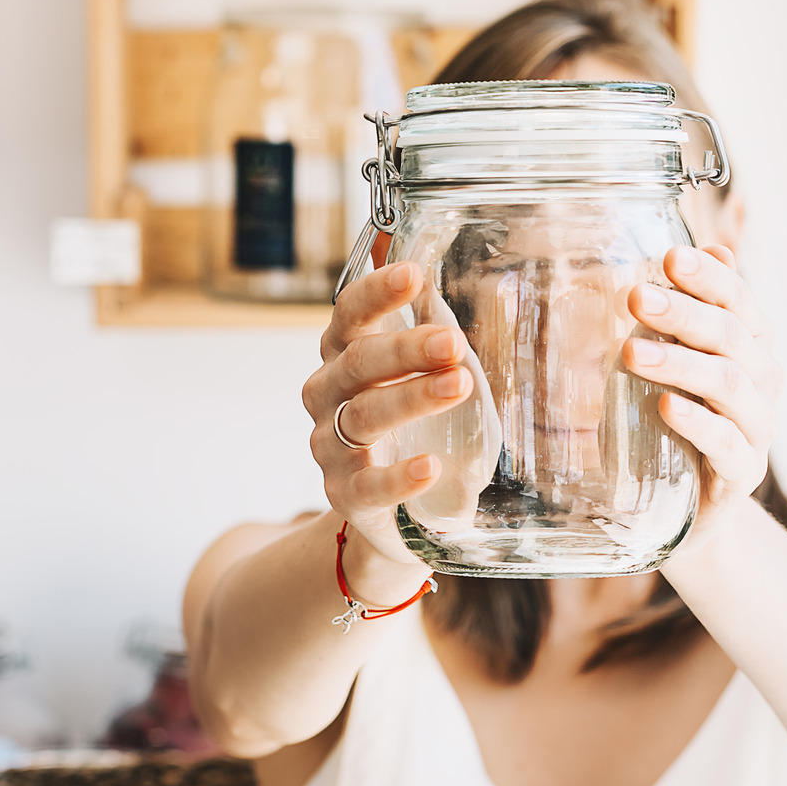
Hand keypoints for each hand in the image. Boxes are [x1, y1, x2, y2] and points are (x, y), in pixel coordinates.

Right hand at [303, 261, 475, 565]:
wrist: (396, 513)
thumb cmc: (414, 428)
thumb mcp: (421, 376)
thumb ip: (429, 331)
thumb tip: (441, 272)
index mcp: (342, 356)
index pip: (348, 316)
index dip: (376, 293)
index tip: (414, 274)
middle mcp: (326, 395)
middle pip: (358, 362)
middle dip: (406, 348)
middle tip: (453, 342)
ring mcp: (330, 447)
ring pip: (363, 416)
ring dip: (412, 398)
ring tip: (460, 386)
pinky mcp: (344, 494)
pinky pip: (369, 485)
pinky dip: (399, 475)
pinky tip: (431, 466)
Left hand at [622, 244, 782, 538]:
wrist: (687, 503)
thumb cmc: (675, 418)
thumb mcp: (674, 360)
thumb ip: (688, 313)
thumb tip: (713, 247)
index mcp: (752, 346)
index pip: (739, 300)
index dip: (709, 278)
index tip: (670, 258)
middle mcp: (765, 382)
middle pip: (731, 337)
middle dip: (683, 314)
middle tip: (637, 297)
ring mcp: (758, 428)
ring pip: (728, 385)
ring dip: (679, 364)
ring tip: (632, 353)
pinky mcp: (743, 472)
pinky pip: (725, 443)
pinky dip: (696, 422)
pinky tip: (665, 407)